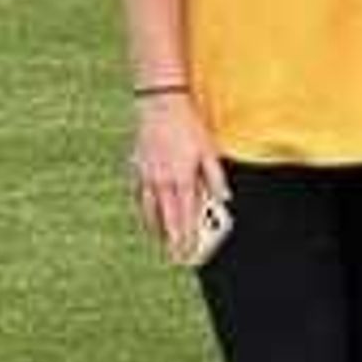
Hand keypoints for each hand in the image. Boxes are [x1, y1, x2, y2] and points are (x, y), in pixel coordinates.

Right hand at [129, 95, 227, 270]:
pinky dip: (143, 208)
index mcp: (182, 178)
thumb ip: (216, 176)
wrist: (159, 104)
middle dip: (172, 239)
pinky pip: (138, 194)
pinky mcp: (136, 167)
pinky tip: (146, 215)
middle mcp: (162, 181)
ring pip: (149, 209)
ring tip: (161, 242)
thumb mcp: (209, 149)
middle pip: (167, 217)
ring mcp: (146, 175)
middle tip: (175, 256)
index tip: (189, 252)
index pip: (186, 215)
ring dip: (156, 228)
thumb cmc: (187, 125)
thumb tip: (225, 198)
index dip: (188, 236)